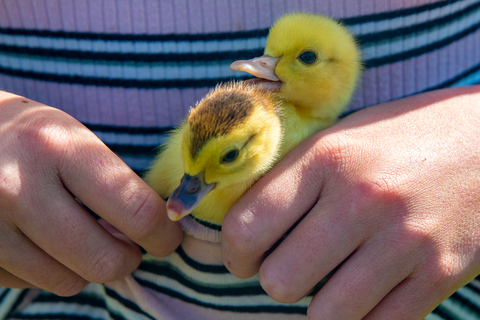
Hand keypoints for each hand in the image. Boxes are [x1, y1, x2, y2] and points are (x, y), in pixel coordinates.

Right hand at [0, 91, 182, 295]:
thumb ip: (112, 180)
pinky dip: (52, 270)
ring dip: (89, 267)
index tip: (169, 238)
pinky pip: (34, 284)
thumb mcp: (73, 137)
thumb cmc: (30, 135)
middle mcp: (21, 189)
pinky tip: (48, 242)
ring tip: (85, 239)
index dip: (163, 234)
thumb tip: (155, 228)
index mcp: (59, 148)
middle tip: (132, 247)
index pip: (136, 211)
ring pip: (69, 281)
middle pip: (104, 260)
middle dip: (130, 259)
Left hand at [222, 85, 479, 318]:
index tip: (244, 256)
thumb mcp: (341, 137)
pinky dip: (362, 315)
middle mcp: (362, 199)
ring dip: (319, 303)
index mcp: (327, 158)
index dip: (234, 253)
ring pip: (325, 315)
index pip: (247, 227)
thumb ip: (290, 179)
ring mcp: (405, 241)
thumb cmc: (402, 136)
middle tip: (289, 264)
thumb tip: (243, 227)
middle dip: (276, 278)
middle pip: (279, 280)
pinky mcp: (441, 273)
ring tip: (330, 278)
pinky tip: (365, 289)